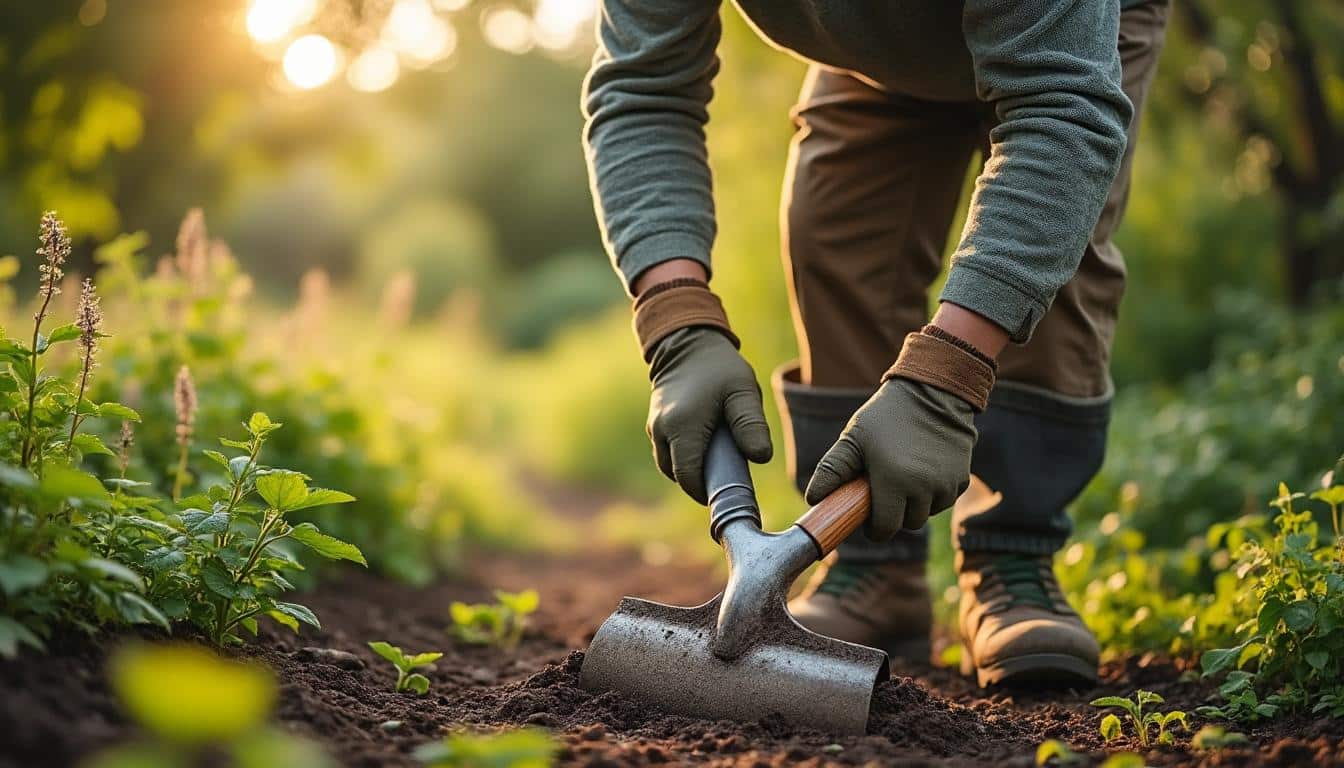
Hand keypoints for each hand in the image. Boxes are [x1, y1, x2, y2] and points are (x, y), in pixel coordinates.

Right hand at [647, 327, 771, 502]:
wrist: (687, 343)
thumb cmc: (719, 367)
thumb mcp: (742, 391)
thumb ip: (751, 424)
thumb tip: (761, 458)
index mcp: (683, 427)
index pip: (688, 477)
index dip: (706, 492)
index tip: (728, 495)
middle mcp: (662, 431)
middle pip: (678, 475)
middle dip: (700, 483)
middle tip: (727, 480)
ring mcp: (655, 428)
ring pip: (670, 466)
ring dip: (691, 470)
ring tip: (718, 462)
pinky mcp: (655, 425)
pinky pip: (667, 453)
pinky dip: (684, 458)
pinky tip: (706, 449)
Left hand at [805, 377, 975, 538]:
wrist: (933, 392)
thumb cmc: (887, 416)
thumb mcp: (854, 438)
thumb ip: (832, 470)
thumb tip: (813, 498)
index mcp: (893, 481)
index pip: (885, 528)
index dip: (875, 529)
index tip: (869, 519)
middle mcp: (923, 487)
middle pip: (908, 524)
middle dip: (895, 515)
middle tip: (885, 492)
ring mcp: (945, 484)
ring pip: (928, 513)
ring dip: (916, 504)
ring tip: (904, 478)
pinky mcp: (962, 478)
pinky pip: (946, 499)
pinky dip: (935, 493)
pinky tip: (925, 471)